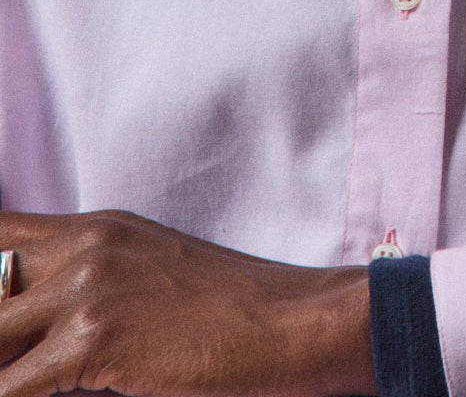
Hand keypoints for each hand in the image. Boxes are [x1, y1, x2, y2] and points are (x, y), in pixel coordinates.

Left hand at [0, 210, 373, 396]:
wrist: (295, 324)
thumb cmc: (232, 314)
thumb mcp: (150, 277)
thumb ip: (87, 289)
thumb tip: (28, 340)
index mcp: (95, 227)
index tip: (2, 320)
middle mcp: (84, 245)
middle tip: (12, 362)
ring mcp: (87, 288)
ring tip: (19, 384)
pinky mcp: (94, 338)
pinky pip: (9, 389)